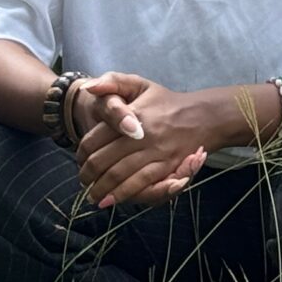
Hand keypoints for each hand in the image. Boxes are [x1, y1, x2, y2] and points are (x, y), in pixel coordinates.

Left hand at [73, 73, 222, 208]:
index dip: (82, 154)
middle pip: (104, 160)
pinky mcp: (168, 167)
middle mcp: (143, 135)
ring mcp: (157, 152)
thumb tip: (89, 88)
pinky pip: (142, 184)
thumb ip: (113, 81)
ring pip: (120, 175)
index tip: (79, 161)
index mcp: (132, 115)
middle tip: (83, 181)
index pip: (96, 138)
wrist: (202, 115)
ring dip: (102, 189)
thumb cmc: (166, 102)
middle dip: (88, 175)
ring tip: (93, 196)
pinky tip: (110, 200)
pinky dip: (123, 194)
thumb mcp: (139, 84)